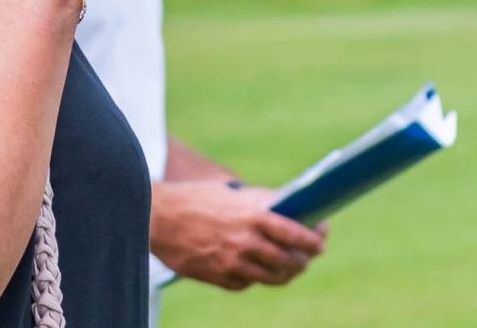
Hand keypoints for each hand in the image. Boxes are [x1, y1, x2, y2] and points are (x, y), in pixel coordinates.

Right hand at [151, 182, 326, 290]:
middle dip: (303, 260)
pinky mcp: (219, 277)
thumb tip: (287, 209)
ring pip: (272, 277)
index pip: (296, 234)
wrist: (155, 217)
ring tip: (289, 267)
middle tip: (307, 256)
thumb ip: (258, 204)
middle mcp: (245, 242)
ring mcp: (232, 263)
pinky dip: (255, 277)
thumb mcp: (229, 193)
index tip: (321, 239)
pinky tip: (256, 269)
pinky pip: (247, 283)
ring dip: (285, 273)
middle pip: (288, 260)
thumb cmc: (194, 199)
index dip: (314, 239)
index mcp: (252, 216)